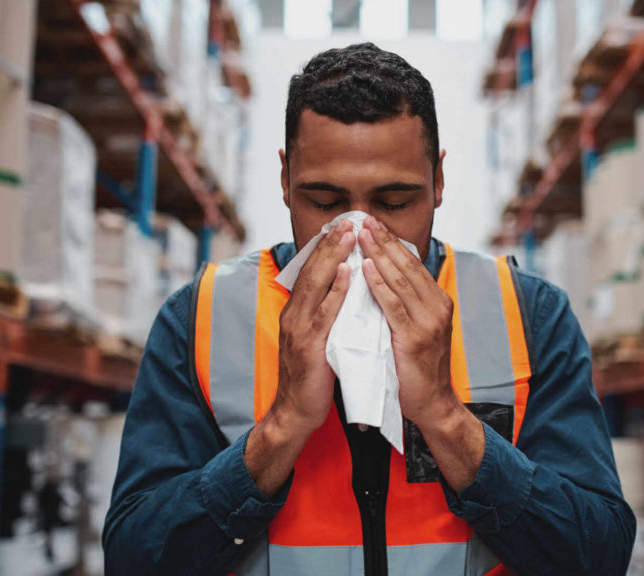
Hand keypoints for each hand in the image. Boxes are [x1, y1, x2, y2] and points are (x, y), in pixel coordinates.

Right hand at [271, 220, 354, 434]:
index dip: (325, 247)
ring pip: (316, 285)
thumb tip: (343, 291)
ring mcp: (299, 330)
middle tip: (348, 220)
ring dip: (334, 258)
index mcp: (295, 312)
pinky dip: (337, 290)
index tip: (341, 225)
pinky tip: (349, 273)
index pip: (310, 272)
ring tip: (349, 236)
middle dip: (330, 244)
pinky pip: (325, 313)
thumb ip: (325, 315)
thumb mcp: (316, 339)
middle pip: (311, 271)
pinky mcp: (309, 346)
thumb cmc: (312, 377)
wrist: (295, 412)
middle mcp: (293, 315)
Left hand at [357, 216, 460, 427]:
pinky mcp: (416, 338)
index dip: (391, 241)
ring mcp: (429, 322)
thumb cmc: (417, 368)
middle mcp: (437, 307)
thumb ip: (404, 304)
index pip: (412, 264)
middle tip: (364, 219)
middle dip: (384, 240)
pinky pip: (394, 306)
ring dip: (379, 254)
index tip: (372, 223)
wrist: (433, 404)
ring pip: (401, 280)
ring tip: (361, 234)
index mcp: (438, 301)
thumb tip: (382, 277)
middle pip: (407, 265)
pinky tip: (366, 268)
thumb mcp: (415, 328)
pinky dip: (379, 285)